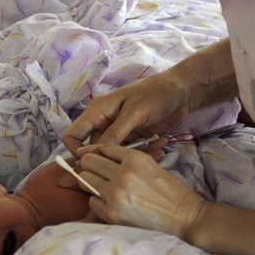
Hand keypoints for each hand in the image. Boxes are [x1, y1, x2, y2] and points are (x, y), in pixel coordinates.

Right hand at [63, 73, 189, 156]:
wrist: (182, 90)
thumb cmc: (155, 94)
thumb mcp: (134, 113)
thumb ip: (114, 133)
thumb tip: (93, 153)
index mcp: (97, 112)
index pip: (73, 135)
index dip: (77, 151)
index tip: (93, 164)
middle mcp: (104, 123)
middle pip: (95, 149)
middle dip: (112, 158)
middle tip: (133, 162)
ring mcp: (119, 131)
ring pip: (115, 154)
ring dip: (135, 156)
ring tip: (157, 150)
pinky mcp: (133, 137)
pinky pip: (132, 152)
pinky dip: (146, 152)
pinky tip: (161, 146)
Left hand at [76, 145, 206, 237]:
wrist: (186, 218)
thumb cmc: (171, 191)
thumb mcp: (151, 165)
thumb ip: (126, 160)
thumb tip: (96, 155)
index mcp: (135, 158)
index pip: (102, 148)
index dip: (97, 153)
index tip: (94, 158)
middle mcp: (123, 174)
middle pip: (88, 162)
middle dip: (91, 166)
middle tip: (99, 174)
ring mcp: (115, 194)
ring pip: (85, 181)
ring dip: (93, 183)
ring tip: (107, 189)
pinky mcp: (112, 213)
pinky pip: (92, 201)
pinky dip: (99, 202)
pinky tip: (113, 204)